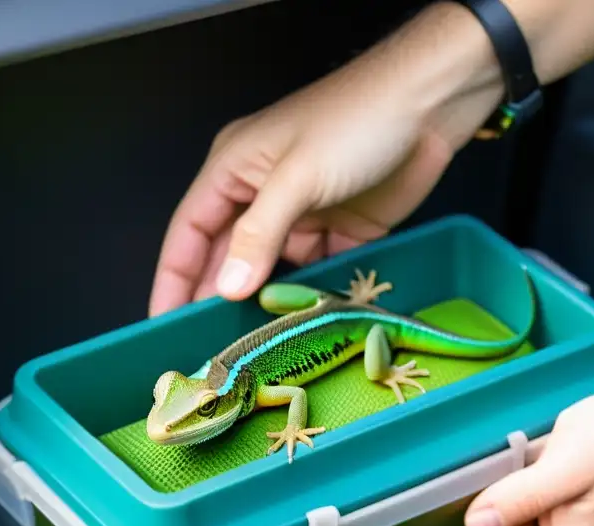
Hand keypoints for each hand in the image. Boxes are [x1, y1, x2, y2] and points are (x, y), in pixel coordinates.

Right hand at [148, 4, 501, 315]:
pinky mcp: (343, 233)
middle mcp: (262, 196)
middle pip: (227, 258)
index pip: (189, 233)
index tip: (162, 323)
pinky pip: (316, 274)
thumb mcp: (296, 177)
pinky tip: (302, 327)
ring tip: (253, 349)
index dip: (173, 279)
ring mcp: (304, 216)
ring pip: (272, 272)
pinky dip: (309, 298)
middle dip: (216, 300)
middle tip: (207, 348)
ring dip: (264, 305)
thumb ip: (259, 235)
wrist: (430, 107)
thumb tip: (227, 287)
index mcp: (235, 170)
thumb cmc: (356, 121)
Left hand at [464, 388, 593, 525]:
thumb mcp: (564, 468)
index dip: (496, 492)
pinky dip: (562, 468)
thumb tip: (476, 523)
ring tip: (577, 455)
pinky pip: (557, 491)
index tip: (521, 468)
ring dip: (543, 471)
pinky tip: (586, 455)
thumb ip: (516, 500)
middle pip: (510, 517)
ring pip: (533, 499)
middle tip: (555, 457)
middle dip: (523, 480)